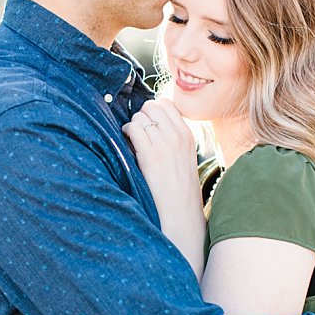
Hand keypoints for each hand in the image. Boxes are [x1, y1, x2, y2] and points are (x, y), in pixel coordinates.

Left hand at [123, 99, 205, 273]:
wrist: (180, 210)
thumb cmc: (178, 188)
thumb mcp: (183, 157)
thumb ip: (173, 140)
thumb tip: (152, 126)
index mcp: (187, 135)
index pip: (167, 104)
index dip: (152, 111)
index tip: (147, 125)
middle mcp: (178, 135)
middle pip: (152, 106)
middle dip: (141, 116)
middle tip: (138, 132)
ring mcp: (165, 143)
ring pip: (141, 115)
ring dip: (132, 125)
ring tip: (132, 139)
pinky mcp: (150, 154)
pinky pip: (133, 128)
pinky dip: (126, 132)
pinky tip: (127, 144)